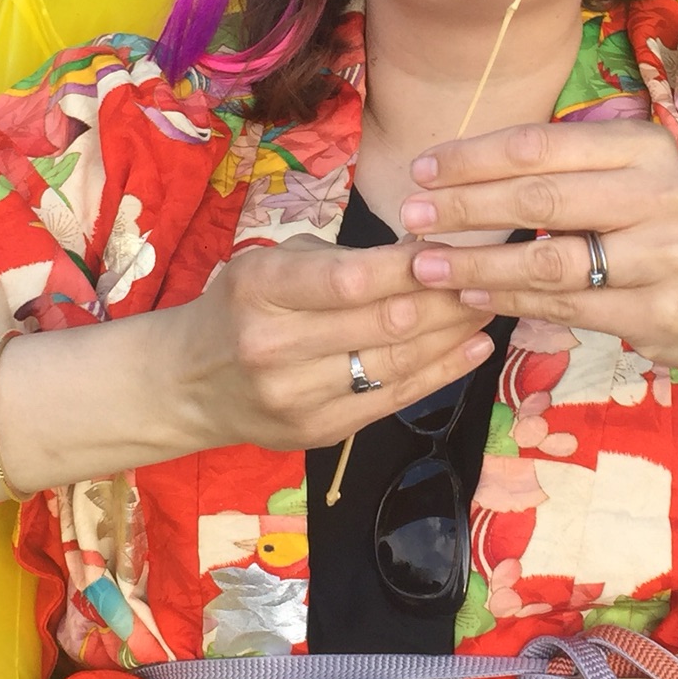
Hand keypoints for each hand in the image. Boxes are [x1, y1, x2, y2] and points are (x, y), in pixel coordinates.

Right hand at [164, 235, 495, 453]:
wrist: (189, 382)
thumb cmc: (241, 306)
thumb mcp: (273, 262)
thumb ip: (342, 258)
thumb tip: (426, 250)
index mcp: (261, 288)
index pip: (352, 278)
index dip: (411, 265)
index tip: (453, 247)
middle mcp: (275, 345)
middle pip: (385, 321)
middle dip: (446, 295)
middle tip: (486, 274)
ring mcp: (296, 396)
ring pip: (397, 361)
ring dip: (452, 332)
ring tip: (488, 305)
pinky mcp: (318, 431)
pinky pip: (394, 398)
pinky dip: (441, 372)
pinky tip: (474, 348)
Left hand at [398, 120, 677, 371]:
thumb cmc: (659, 225)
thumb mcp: (629, 176)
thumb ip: (564, 166)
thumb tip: (458, 168)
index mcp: (646, 147)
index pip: (542, 146)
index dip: (474, 157)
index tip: (422, 168)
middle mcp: (662, 195)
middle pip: (541, 198)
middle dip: (465, 207)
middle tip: (410, 214)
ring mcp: (665, 258)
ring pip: (548, 262)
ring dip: (477, 265)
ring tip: (426, 264)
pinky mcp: (659, 313)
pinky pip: (566, 307)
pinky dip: (510, 302)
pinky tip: (472, 298)